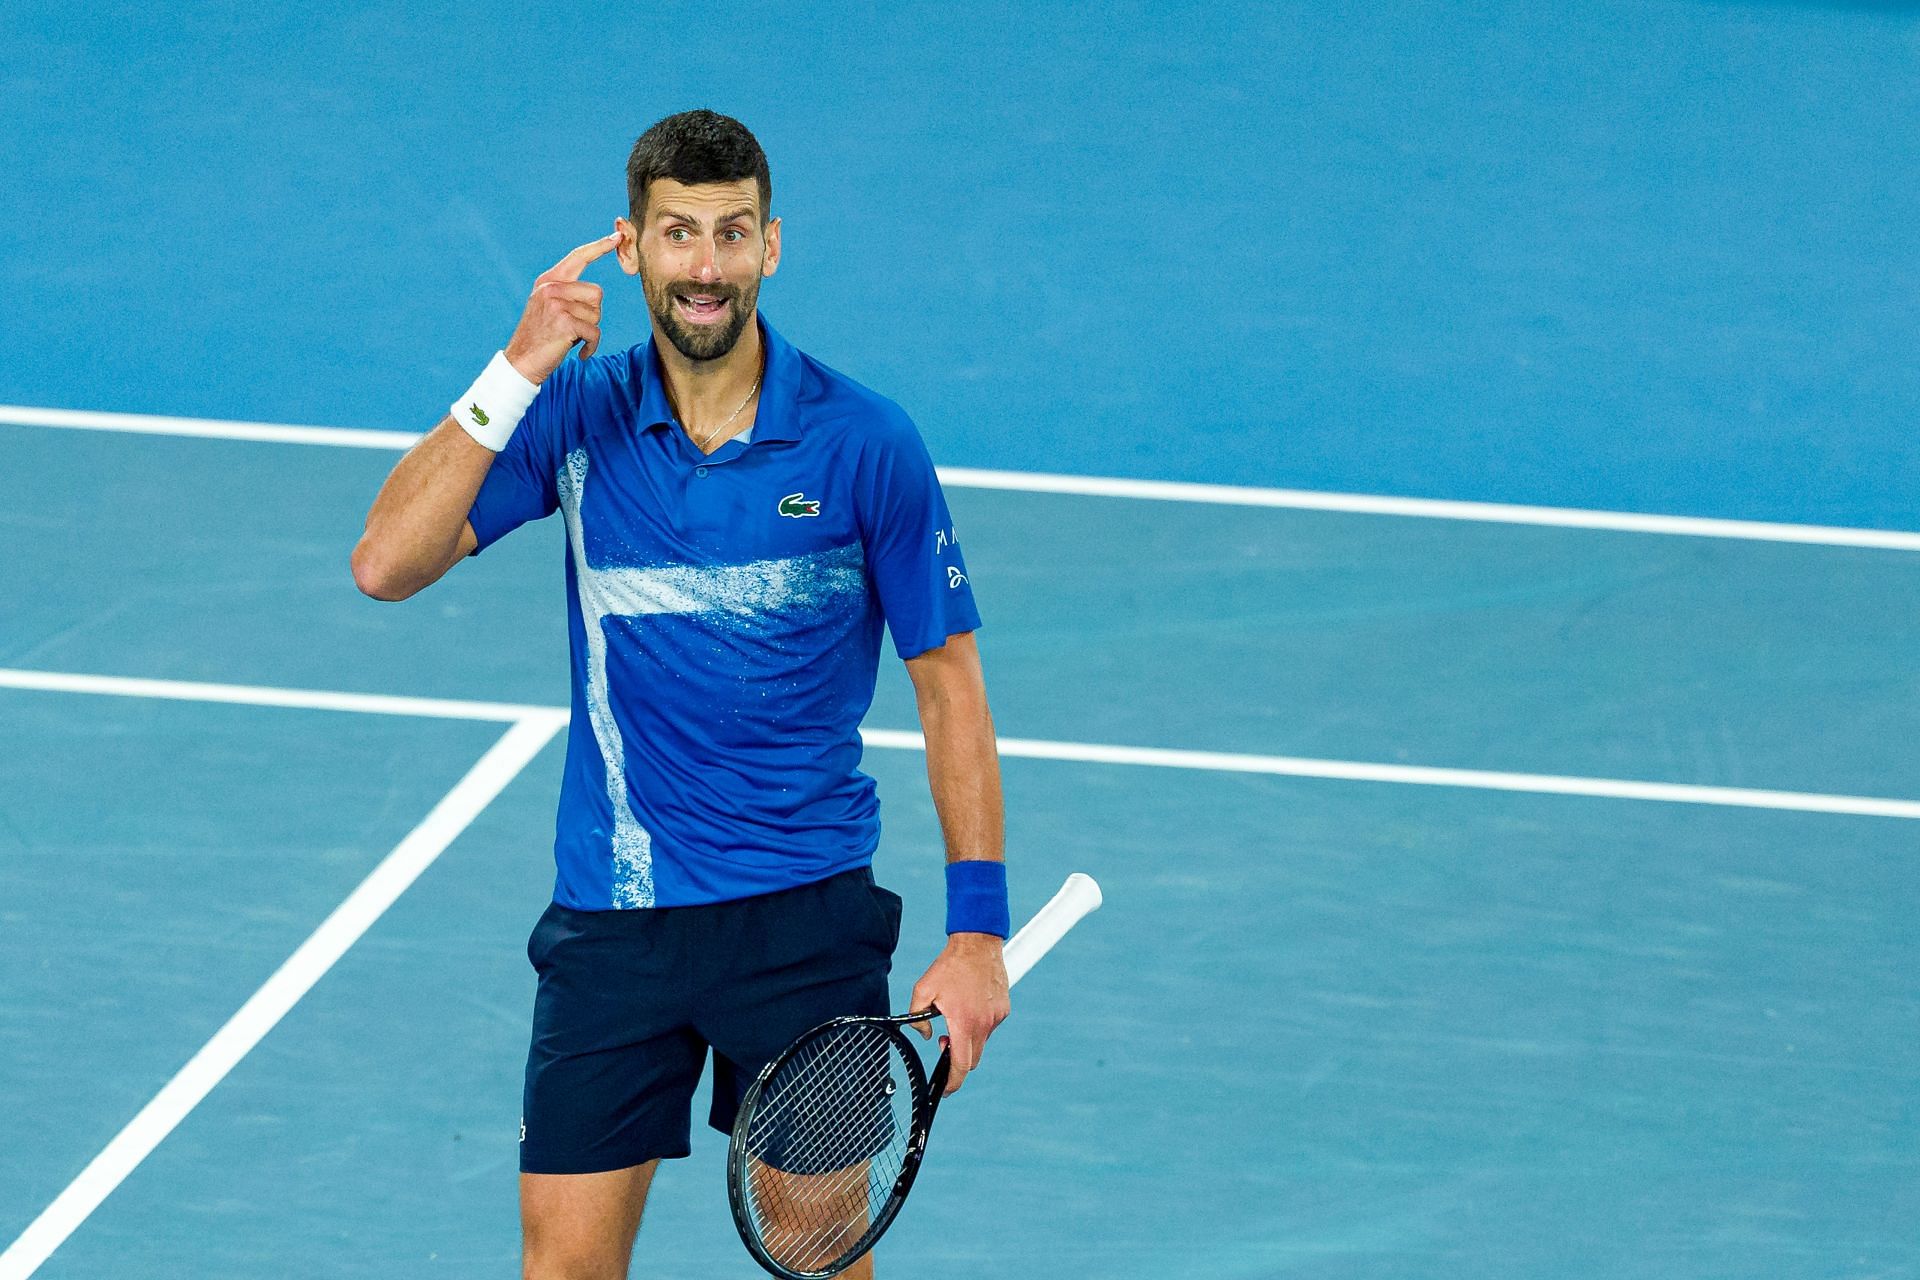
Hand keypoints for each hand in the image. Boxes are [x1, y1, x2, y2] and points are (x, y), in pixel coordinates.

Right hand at [503, 231, 618, 382]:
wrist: (522, 362)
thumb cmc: (541, 337)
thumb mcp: (548, 307)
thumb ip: (566, 294)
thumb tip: (595, 294)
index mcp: (548, 280)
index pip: (578, 257)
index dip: (599, 247)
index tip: (617, 237)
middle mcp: (551, 288)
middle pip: (597, 293)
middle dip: (592, 314)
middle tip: (573, 328)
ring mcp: (556, 304)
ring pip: (597, 314)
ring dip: (590, 331)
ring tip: (570, 338)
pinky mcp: (564, 322)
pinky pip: (595, 333)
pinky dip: (591, 346)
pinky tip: (580, 353)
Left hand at [909, 933, 1009, 1095]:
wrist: (977, 943)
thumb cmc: (949, 966)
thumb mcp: (923, 990)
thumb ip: (917, 1017)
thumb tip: (925, 1034)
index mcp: (964, 1022)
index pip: (961, 1065)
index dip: (952, 1082)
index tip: (945, 1089)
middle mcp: (983, 1024)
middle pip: (973, 1059)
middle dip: (958, 1060)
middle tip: (944, 1044)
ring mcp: (996, 1017)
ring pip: (981, 1042)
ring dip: (968, 1040)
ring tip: (956, 1017)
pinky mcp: (1003, 1009)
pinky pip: (989, 1026)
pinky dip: (978, 1025)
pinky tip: (969, 1006)